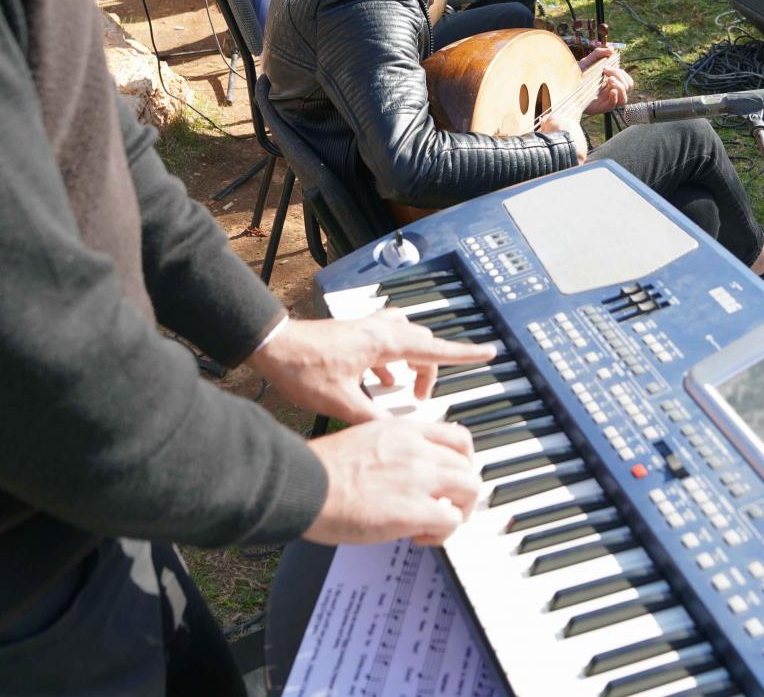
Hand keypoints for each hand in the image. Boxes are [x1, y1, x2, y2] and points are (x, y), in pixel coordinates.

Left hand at [249, 312, 494, 423]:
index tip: (489, 352)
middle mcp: (381, 329)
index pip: (436, 350)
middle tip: (422, 400)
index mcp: (385, 343)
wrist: (274, 346)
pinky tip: (378, 381)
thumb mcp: (342, 403)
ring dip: (411, 362)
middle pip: (423, 346)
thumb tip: (402, 435)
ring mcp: (368, 328)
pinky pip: (387, 341)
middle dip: (430, 370)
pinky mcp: (355, 332)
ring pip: (406, 340)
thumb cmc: (305, 370)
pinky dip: (391, 361)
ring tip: (402, 390)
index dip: (464, 354)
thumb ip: (375, 419)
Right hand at [303, 418, 480, 545]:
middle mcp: (417, 450)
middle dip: (461, 490)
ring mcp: (418, 478)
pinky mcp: (414, 509)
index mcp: (403, 431)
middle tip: (447, 506)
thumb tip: (401, 471)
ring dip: (458, 510)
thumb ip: (392, 450)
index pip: (457, 437)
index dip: (463, 461)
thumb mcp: (364, 439)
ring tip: (436, 523)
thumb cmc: (320, 470)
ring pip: (469, 489)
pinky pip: (451, 520)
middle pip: (467, 465)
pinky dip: (442, 533)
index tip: (455, 475)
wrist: (304, 484)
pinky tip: (419, 536)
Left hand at [578, 46, 632, 114]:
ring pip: (624, 98)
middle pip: (627, 87)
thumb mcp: (587, 61)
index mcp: (610, 83)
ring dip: (621, 86)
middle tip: (606, 70)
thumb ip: (598, 54)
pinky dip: (615, 97)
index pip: (626, 80)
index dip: (621, 72)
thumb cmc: (575, 76)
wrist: (563, 86)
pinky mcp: (599, 108)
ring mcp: (605, 101)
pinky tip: (611, 90)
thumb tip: (611, 50)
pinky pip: (613, 105)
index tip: (607, 66)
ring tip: (609, 80)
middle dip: (620, 76)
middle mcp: (610, 92)